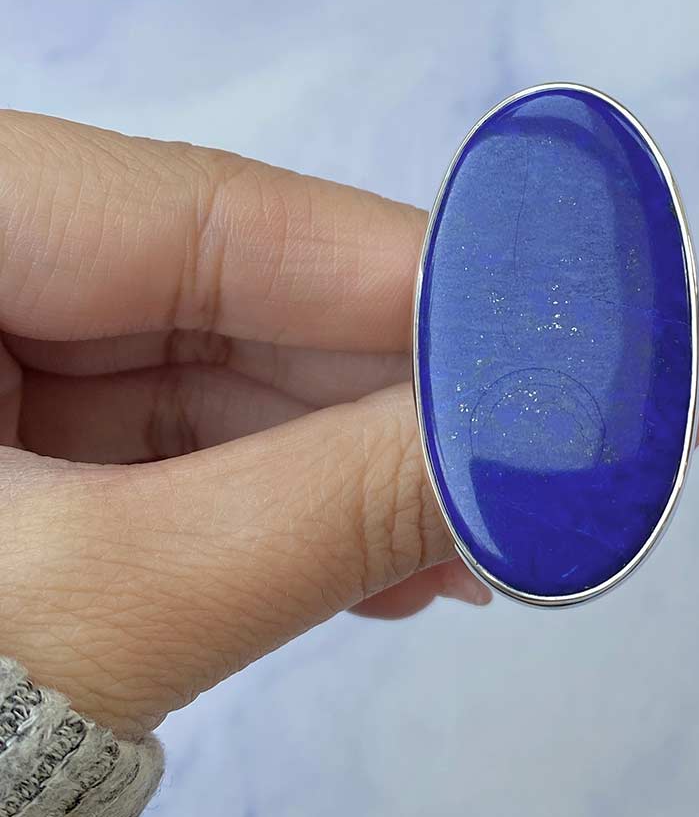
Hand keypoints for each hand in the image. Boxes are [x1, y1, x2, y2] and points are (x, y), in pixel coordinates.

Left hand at [0, 110, 491, 737]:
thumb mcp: (108, 604)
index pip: (193, 212)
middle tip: (525, 450)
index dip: (382, 266)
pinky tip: (390, 561)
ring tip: (470, 538)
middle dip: (389, 393)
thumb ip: (327, 509)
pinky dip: (295, 503)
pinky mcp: (40, 441)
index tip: (528, 318)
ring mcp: (2, 360)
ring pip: (231, 380)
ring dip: (358, 466)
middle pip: (233, 299)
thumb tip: (527, 451)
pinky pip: (196, 444)